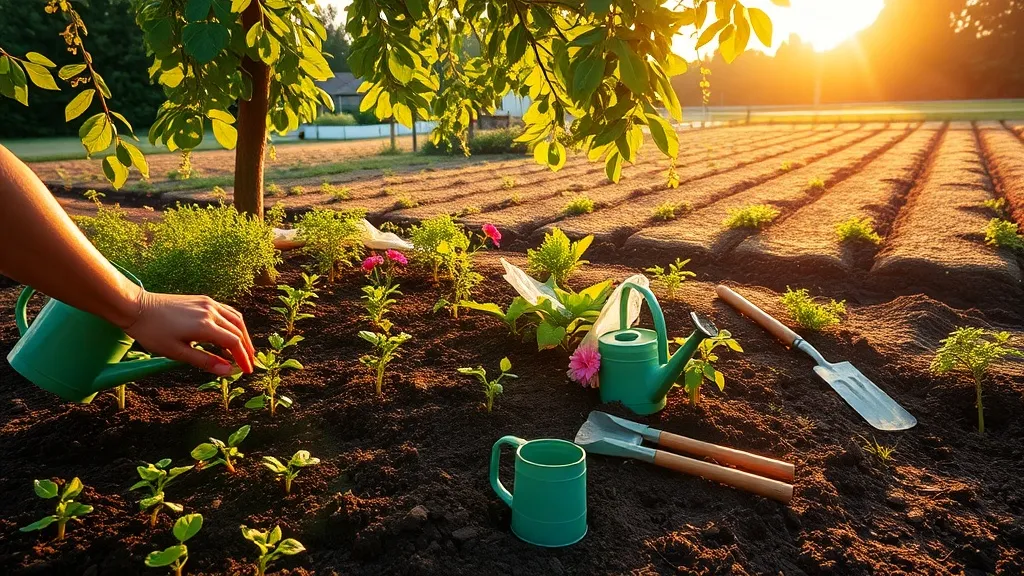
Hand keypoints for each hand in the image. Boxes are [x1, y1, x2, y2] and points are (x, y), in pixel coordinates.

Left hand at [124, 290, 255, 374]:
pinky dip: (234, 323)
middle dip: (246, 349)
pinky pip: (226, 311)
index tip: (247, 370)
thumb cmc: (153, 332)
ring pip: (235, 319)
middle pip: (238, 331)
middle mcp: (210, 312)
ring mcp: (208, 303)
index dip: (243, 358)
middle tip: (249, 363)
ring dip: (243, 335)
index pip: (233, 343)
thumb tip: (227, 371)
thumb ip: (204, 361)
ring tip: (245, 349)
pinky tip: (231, 332)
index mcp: (205, 326)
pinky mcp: (203, 300)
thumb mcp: (176, 352)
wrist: (137, 307)